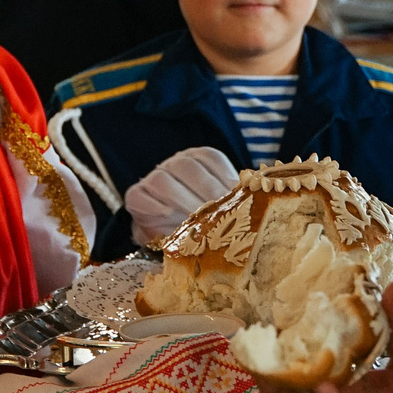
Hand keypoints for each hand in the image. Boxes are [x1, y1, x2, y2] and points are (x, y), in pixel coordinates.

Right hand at [126, 145, 240, 245]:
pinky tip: (166, 215)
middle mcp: (177, 164)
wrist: (171, 234)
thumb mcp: (221, 208)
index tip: (233, 197)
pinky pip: (139, 195)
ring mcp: (154, 178)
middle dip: (204, 190)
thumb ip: (233, 202)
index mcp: (201, 160)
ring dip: (179, 199)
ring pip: (163, 179)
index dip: (222, 176)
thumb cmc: (203, 219)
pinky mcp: (136, 195)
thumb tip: (256, 204)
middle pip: (187, 167)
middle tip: (216, 212)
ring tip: (193, 218)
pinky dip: (152, 205)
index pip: (211, 158)